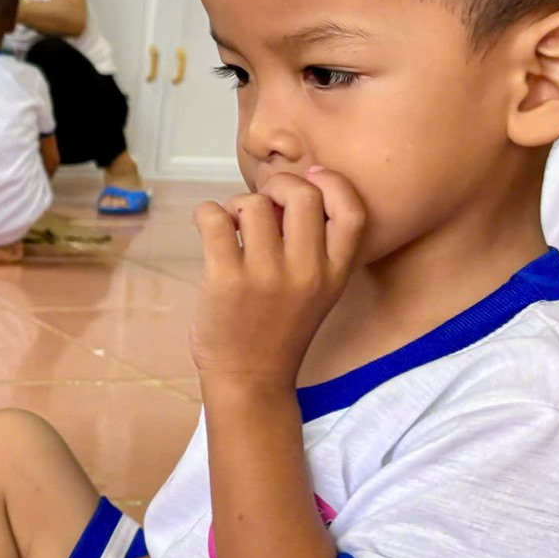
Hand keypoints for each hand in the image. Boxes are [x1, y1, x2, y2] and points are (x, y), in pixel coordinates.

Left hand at [190, 168, 365, 388]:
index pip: (352, 212)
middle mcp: (306, 272)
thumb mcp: (317, 292)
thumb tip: (281, 194)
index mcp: (334, 274)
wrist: (250, 381)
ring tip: (231, 228)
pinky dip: (206, 213)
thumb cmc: (277, 330)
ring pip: (252, 203)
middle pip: (301, 194)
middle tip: (261, 203)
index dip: (332, 183)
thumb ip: (312, 249)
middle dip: (276, 185)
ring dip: (236, 206)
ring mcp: (266, 276)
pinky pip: (214, 218)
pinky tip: (208, 227)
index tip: (310, 177)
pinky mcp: (226, 280)